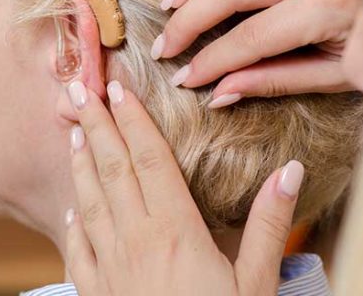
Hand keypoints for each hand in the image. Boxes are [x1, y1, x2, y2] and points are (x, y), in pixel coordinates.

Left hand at [64, 79, 304, 295]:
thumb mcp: (258, 284)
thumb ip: (269, 225)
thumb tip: (290, 170)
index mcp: (176, 231)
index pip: (150, 160)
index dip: (134, 120)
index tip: (118, 87)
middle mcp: (136, 241)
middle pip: (111, 169)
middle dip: (94, 124)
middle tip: (76, 88)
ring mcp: (111, 268)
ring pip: (89, 201)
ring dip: (80, 162)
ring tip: (73, 130)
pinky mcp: (98, 294)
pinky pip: (78, 250)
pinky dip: (73, 222)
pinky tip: (72, 208)